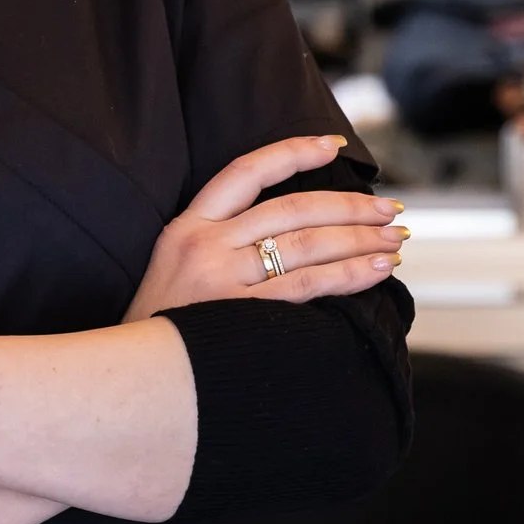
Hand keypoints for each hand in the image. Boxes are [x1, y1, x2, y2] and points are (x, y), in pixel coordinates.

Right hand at [123, 134, 408, 320]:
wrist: (129, 378)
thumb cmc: (159, 328)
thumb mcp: (172, 269)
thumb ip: (218, 246)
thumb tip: (289, 233)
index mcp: (187, 226)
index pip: (246, 171)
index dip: (293, 153)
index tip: (334, 146)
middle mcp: (205, 244)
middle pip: (292, 208)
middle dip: (349, 206)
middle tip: (388, 210)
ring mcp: (223, 277)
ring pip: (307, 243)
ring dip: (359, 239)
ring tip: (394, 239)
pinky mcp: (241, 312)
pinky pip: (308, 285)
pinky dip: (349, 275)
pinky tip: (376, 271)